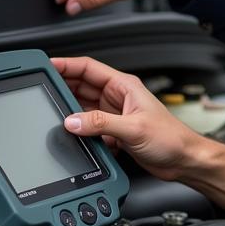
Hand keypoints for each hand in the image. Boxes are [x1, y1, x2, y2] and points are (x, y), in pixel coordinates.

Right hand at [53, 56, 201, 179]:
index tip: (46, 65)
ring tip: (51, 115)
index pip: (87, 68)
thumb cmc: (171, 138)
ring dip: (69, 112)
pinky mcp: (113, 132)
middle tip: (40, 92)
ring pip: (82, 108)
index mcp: (124, 86)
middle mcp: (117, 97)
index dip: (65, 65)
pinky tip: (71, 135)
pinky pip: (88, 127)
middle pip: (80, 87)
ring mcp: (113, 115)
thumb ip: (100, 123)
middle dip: (61, 88)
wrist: (184, 160)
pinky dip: (79, 130)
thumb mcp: (133, 128)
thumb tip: (72, 121)